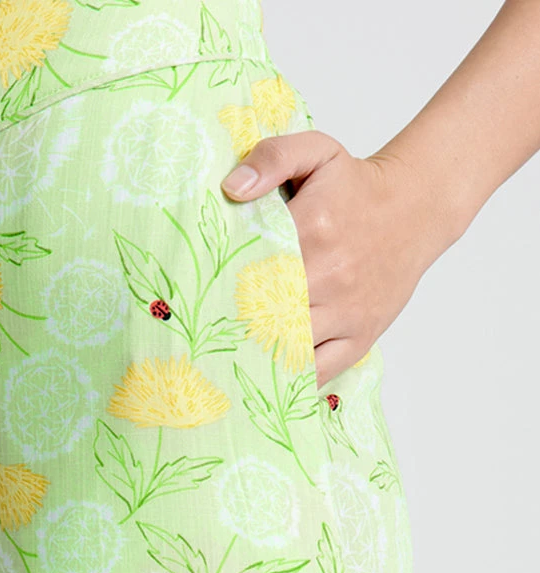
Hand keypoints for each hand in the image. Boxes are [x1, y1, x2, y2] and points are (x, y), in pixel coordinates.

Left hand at [221, 130, 443, 386]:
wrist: (416, 207)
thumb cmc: (356, 185)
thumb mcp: (317, 152)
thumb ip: (272, 156)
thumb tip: (233, 188)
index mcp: (312, 229)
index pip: (253, 264)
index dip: (220, 284)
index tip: (193, 297)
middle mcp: (330, 274)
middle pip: (266, 312)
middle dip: (232, 326)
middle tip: (198, 338)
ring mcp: (346, 310)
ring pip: (290, 347)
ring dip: (256, 358)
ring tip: (223, 365)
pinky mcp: (360, 336)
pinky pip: (321, 371)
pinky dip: (292, 380)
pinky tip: (265, 381)